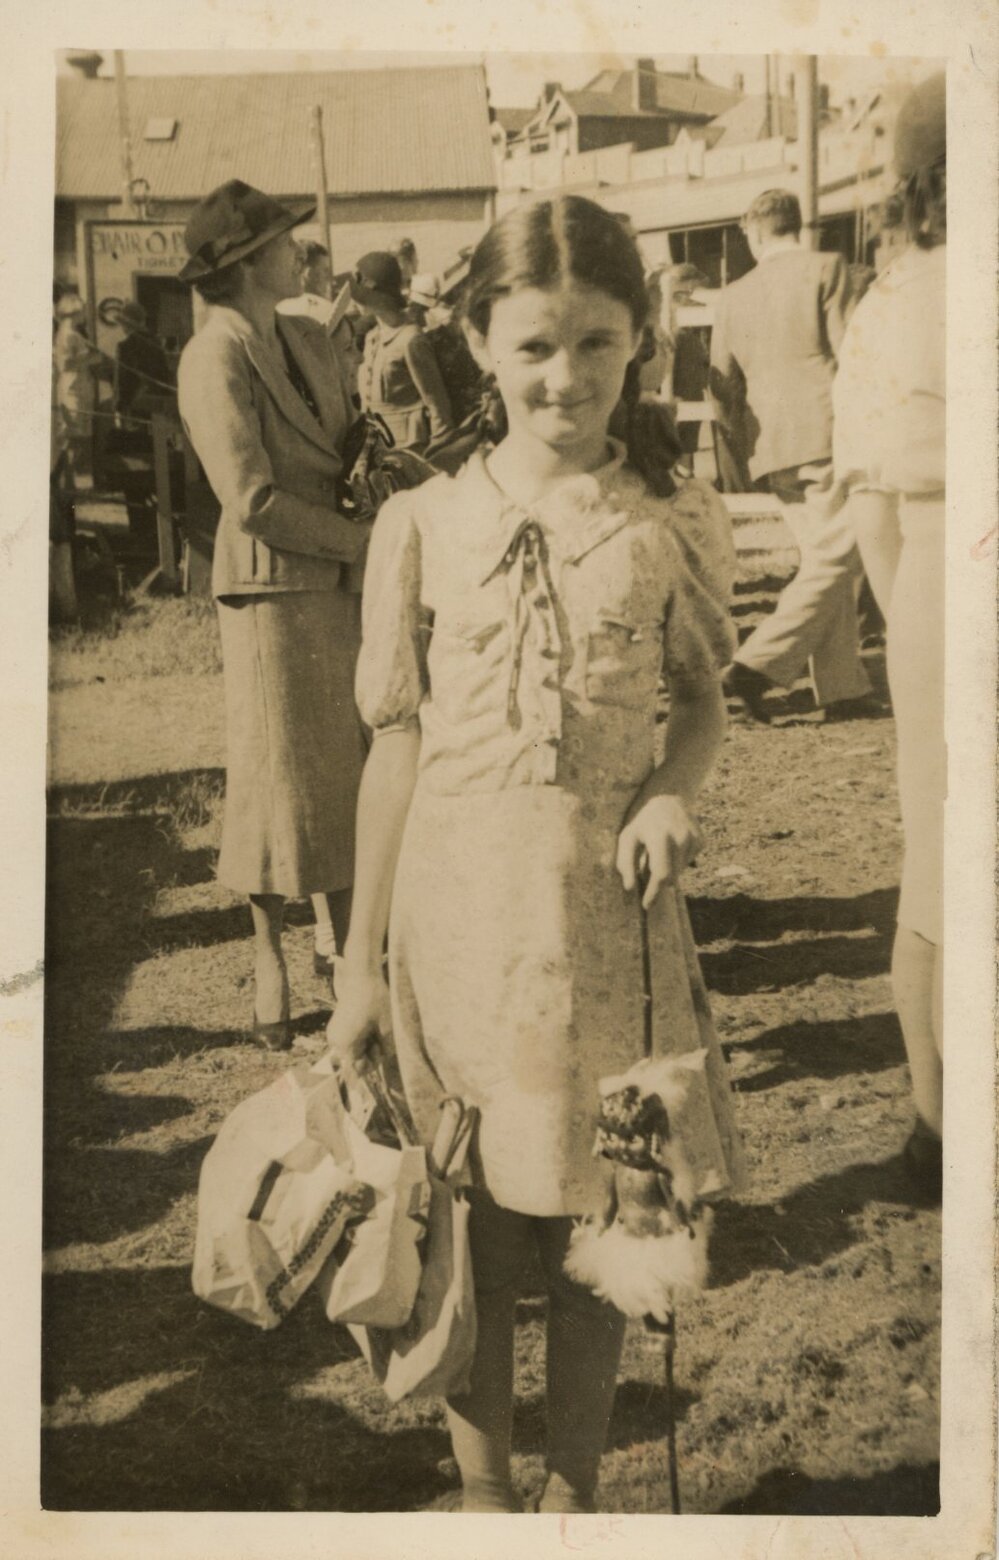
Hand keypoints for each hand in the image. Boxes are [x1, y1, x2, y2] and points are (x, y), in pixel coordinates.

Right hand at [324, 964, 390, 1086]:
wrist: (361, 976)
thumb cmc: (376, 1003)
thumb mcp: (386, 1031)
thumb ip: (382, 1053)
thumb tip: (379, 1069)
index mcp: (346, 1045)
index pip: (357, 1071)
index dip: (368, 1073)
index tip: (373, 1077)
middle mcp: (335, 1042)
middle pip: (355, 1061)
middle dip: (370, 1054)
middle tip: (379, 1036)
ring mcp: (334, 1035)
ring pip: (353, 1052)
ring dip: (366, 1046)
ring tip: (375, 1028)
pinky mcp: (336, 1028)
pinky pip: (350, 1042)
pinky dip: (360, 1039)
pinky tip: (368, 1025)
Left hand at [616, 793, 701, 908]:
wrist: (669, 798)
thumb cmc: (643, 822)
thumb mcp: (627, 837)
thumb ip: (625, 863)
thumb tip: (629, 888)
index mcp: (660, 836)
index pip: (661, 873)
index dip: (653, 892)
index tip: (646, 905)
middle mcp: (681, 838)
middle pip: (671, 876)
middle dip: (658, 882)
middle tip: (647, 874)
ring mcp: (694, 839)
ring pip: (680, 871)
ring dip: (668, 869)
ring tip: (659, 851)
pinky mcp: (701, 841)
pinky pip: (687, 863)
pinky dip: (677, 861)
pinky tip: (671, 846)